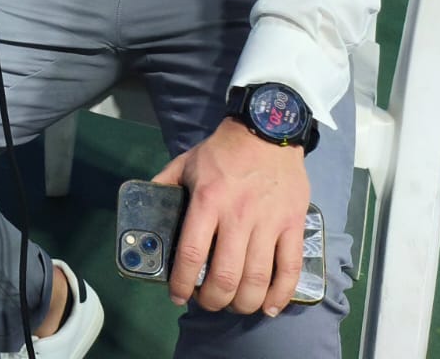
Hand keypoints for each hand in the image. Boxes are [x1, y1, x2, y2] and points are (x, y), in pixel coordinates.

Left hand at [153, 117, 309, 315]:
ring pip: (257, 278)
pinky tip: (269, 306)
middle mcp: (238, 216)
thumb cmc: (222, 151)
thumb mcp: (185, 162)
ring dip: (243, 302)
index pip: (192, 253)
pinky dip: (280, 295)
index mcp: (207, 201)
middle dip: (213, 299)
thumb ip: (164, 185)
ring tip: (233, 305)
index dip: (183, 282)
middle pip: (226, 275)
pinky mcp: (293, 225)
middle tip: (207, 302)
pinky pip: (290, 268)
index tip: (177, 295)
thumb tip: (146, 208)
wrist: (266, 132)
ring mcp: (269, 222)